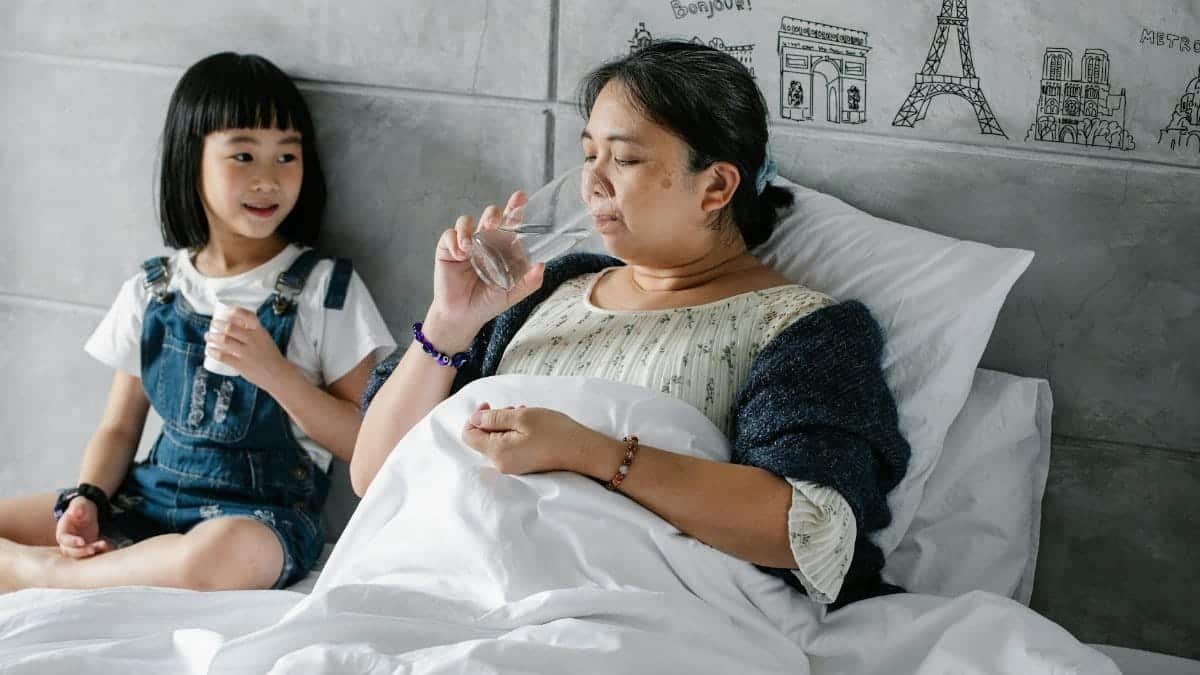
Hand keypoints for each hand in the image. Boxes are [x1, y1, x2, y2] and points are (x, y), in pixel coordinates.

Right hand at [55, 497, 107, 557]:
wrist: (87, 512)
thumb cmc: (81, 507)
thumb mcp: (79, 503)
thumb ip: (77, 507)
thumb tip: (74, 511)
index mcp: (62, 530)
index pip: (64, 539)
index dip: (71, 542)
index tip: (82, 541)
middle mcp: (67, 541)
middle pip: (70, 551)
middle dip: (82, 551)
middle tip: (93, 549)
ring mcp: (76, 546)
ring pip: (80, 555)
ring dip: (91, 553)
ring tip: (103, 545)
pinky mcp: (86, 548)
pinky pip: (91, 553)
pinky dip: (98, 553)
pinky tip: (107, 548)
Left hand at [204, 308, 292, 390]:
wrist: (279, 374)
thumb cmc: (270, 356)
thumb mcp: (265, 339)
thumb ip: (252, 332)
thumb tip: (233, 324)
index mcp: (260, 332)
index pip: (248, 316)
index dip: (237, 312)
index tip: (228, 311)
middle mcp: (253, 340)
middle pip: (231, 328)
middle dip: (218, 324)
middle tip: (212, 324)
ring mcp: (247, 353)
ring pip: (225, 341)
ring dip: (213, 337)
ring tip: (208, 336)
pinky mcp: (242, 365)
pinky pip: (223, 356)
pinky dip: (214, 352)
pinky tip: (209, 350)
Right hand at [428, 193, 546, 347]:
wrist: (463, 316)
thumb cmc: (488, 302)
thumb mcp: (513, 294)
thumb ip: (529, 282)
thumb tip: (542, 265)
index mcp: (502, 247)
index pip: (510, 224)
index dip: (514, 208)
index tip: (520, 197)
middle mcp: (485, 241)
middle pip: (490, 216)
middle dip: (492, 214)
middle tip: (492, 222)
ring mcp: (466, 243)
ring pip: (467, 221)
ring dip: (469, 228)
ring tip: (469, 247)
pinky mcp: (448, 249)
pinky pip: (450, 235)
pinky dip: (455, 240)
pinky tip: (459, 254)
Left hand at [461, 403, 605, 475]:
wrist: (582, 451)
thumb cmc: (555, 432)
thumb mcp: (522, 417)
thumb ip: (494, 418)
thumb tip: (474, 419)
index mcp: (497, 452)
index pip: (468, 435)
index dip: (475, 417)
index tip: (489, 406)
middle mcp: (501, 464)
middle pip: (482, 439)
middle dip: (494, 420)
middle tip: (514, 409)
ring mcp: (512, 467)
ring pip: (496, 441)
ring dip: (506, 425)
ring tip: (525, 415)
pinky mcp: (523, 466)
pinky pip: (508, 447)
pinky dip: (514, 434)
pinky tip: (530, 426)